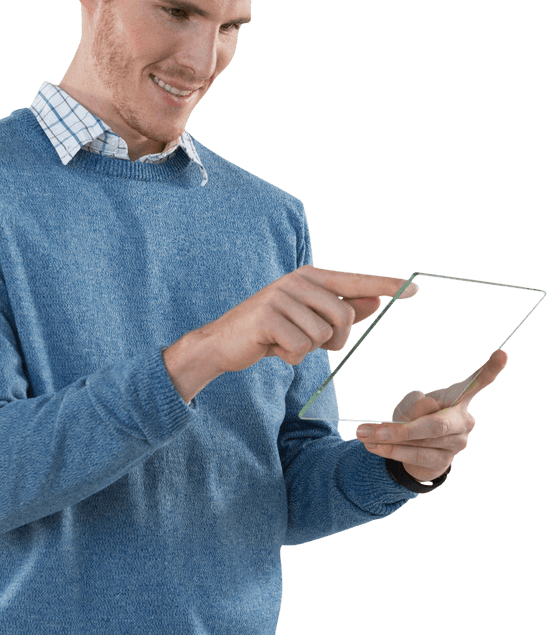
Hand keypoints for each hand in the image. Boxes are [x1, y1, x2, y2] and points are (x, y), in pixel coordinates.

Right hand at [192, 266, 417, 374]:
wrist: (221, 343)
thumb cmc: (269, 332)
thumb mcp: (306, 321)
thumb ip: (338, 310)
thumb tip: (373, 303)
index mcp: (309, 277)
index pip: (354, 281)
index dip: (384, 286)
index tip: (413, 289)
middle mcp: (297, 281)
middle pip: (344, 315)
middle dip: (334, 339)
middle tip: (308, 343)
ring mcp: (281, 297)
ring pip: (323, 335)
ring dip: (308, 350)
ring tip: (285, 342)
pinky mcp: (268, 317)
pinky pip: (301, 347)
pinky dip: (290, 357)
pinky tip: (273, 349)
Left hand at [355, 349, 508, 480]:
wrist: (416, 451)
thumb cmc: (415, 418)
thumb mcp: (410, 405)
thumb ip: (416, 404)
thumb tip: (426, 405)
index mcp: (458, 398)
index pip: (476, 383)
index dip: (489, 370)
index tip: (501, 354)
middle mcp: (463, 421)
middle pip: (436, 424)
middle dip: (401, 428)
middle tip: (370, 429)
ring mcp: (457, 444)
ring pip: (419, 442)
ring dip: (387, 440)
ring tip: (363, 434)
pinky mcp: (444, 461)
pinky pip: (414, 455)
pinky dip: (390, 451)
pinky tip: (372, 446)